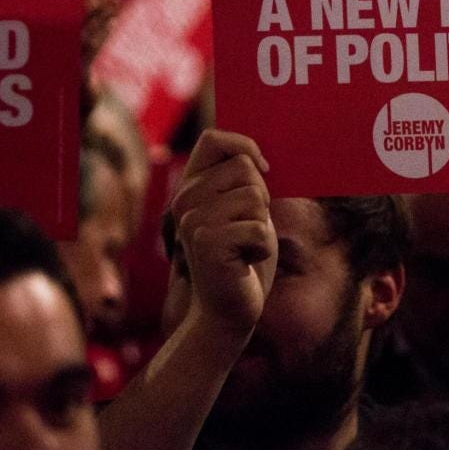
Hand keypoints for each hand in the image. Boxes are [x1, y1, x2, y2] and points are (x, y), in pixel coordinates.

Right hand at [169, 130, 276, 337]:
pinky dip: (263, 248)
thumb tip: (257, 155)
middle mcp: (185, 201)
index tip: (263, 170)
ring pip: (255, 198)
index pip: (213, 139)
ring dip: (262, 226)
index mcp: (190, 187)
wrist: (228, 310)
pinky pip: (259, 229)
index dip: (244, 146)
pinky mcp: (207, 244)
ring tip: (243, 248)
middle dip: (261, 198)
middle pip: (245, 169)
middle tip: (245, 229)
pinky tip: (245, 263)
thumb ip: (243, 180)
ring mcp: (193, 222)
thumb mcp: (242, 209)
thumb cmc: (242, 256)